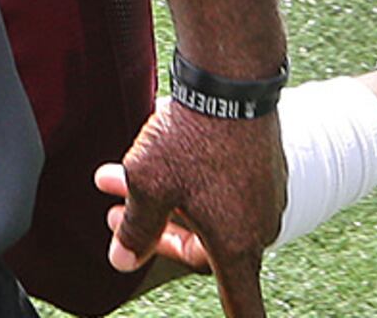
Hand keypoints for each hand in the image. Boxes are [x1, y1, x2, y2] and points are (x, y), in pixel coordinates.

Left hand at [97, 101, 282, 314]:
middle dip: (158, 233)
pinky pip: (221, 186)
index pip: (243, 302)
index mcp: (237, 244)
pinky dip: (186, 182)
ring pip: (208, 211)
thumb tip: (121, 262)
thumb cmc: (193, 138)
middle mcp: (258, 224)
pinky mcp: (261, 164)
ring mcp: (263, 193)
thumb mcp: (149, 185)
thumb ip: (135, 228)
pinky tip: (151, 153)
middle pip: (208, 249)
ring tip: (115, 177)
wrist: (231, 80)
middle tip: (114, 216)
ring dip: (164, 201)